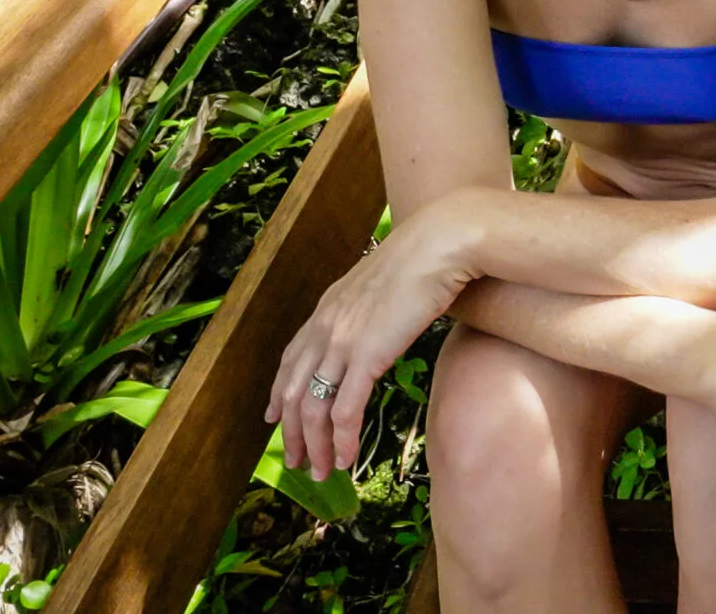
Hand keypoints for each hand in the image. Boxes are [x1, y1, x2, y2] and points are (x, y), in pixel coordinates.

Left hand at [266, 201, 474, 479]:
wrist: (441, 245)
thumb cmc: (427, 259)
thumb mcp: (385, 286)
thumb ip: (371, 309)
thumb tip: (380, 323)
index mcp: (328, 308)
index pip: (291, 360)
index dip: (279, 393)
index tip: (275, 418)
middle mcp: (325, 326)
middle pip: (292, 391)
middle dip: (292, 432)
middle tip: (298, 461)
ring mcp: (342, 341)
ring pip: (313, 408)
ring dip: (316, 445)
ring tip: (322, 471)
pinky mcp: (367, 356)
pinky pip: (345, 410)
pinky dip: (341, 439)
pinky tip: (346, 459)